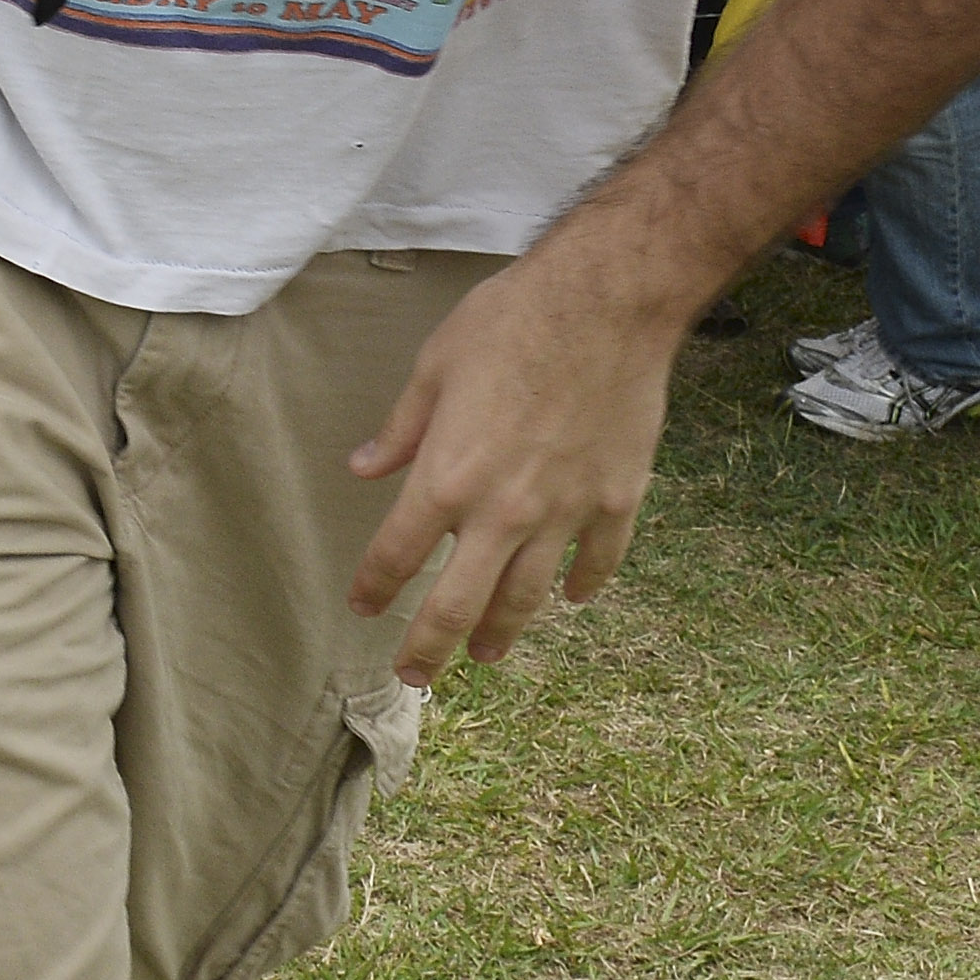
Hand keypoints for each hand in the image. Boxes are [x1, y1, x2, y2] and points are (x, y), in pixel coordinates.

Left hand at [343, 240, 688, 686]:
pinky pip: (599, 561)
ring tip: (486, 655)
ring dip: (503, 632)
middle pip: (458, 603)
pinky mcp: (617, 499)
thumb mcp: (435, 367)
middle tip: (414, 676)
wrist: (607, 303)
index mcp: (447, 477)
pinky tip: (572, 599)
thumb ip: (401, 429)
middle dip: (430, 646)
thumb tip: (364, 467)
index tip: (362, 605)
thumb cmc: (510, 322)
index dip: (375, 587)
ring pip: (528, 596)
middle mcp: (504, 510)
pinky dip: (584, 586)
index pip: (397, 554)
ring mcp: (566, 511)